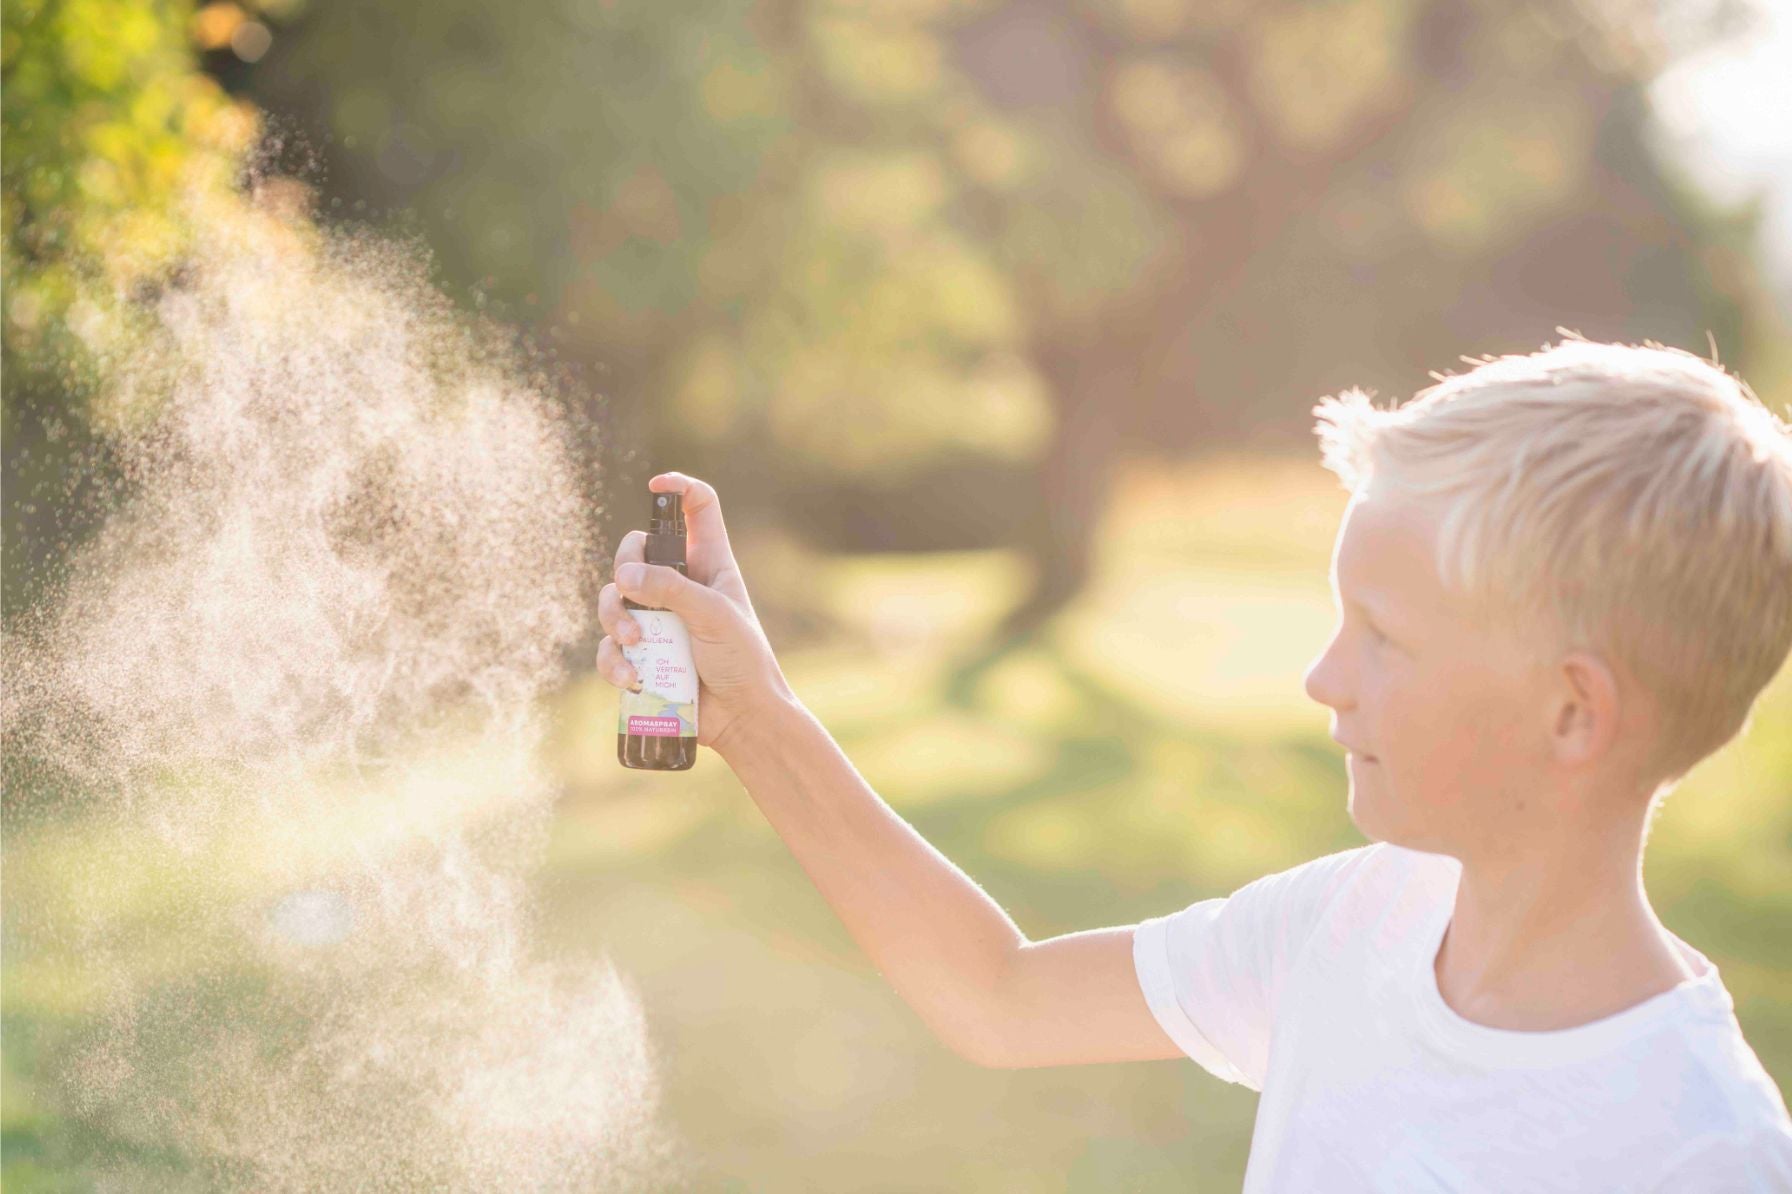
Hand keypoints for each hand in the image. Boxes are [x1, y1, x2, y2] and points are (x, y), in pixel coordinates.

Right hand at [596, 472, 794, 756]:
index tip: (656, 486)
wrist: (742, 717)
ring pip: (613, 599)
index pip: (698, 509)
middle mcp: (680, 586)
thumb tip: (624, 576)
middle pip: (635, 551)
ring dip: (614, 618)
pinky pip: (609, 647)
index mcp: (709, 564)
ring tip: (634, 644)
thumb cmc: (742, 660)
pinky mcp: (642, 655)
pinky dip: (613, 661)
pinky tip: (632, 679)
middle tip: (632, 591)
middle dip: (625, 566)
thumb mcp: (714, 615)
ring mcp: (657, 620)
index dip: (679, 489)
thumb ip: (671, 589)